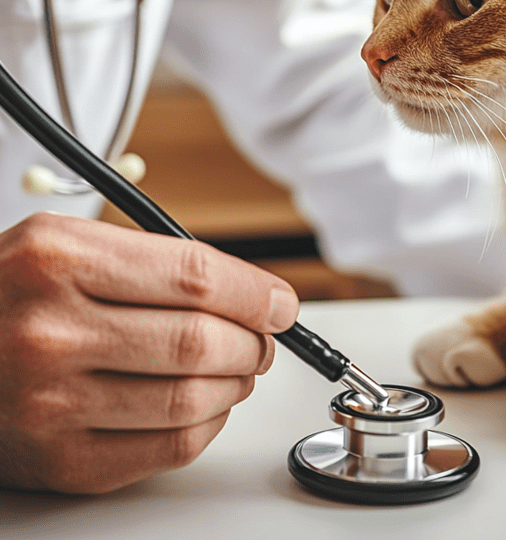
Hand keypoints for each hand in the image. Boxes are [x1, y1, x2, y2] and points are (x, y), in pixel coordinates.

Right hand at [0, 213, 299, 493]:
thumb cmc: (11, 295)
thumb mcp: (66, 244)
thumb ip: (156, 261)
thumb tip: (253, 294)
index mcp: (59, 260)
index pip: (195, 277)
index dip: (255, 293)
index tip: (280, 303)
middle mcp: (51, 331)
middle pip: (202, 342)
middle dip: (254, 342)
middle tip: (262, 338)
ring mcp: (49, 402)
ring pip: (193, 399)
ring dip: (237, 384)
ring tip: (236, 368)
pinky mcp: (56, 459)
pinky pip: (168, 448)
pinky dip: (207, 425)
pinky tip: (204, 403)